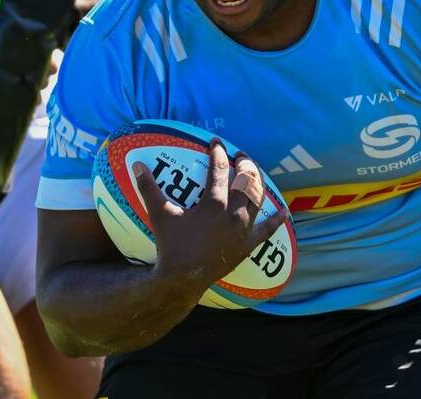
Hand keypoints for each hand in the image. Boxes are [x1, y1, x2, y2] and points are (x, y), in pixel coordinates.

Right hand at [135, 138, 285, 298]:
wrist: (183, 278)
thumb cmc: (171, 245)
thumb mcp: (160, 214)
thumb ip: (149, 188)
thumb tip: (137, 164)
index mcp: (214, 204)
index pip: (219, 169)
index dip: (218, 152)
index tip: (216, 142)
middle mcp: (234, 214)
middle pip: (246, 181)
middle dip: (245, 165)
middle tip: (240, 156)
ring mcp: (244, 230)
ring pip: (258, 199)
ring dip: (258, 183)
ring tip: (254, 173)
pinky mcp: (248, 245)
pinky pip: (267, 231)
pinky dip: (276, 220)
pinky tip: (284, 211)